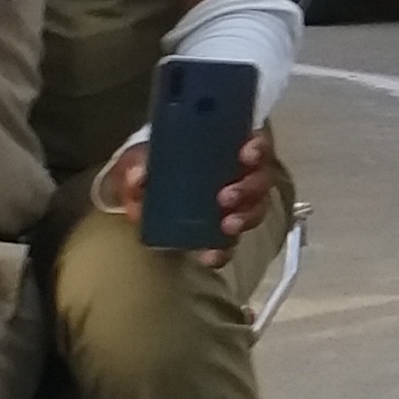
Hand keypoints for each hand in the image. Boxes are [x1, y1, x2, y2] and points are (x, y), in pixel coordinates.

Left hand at [95, 129, 278, 264]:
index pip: (256, 141)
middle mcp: (240, 174)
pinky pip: (232, 244)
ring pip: (256, 210)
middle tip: (225, 198)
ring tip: (227, 227)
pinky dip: (223, 251)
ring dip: (244, 218)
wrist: (143, 195)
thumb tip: (139, 177)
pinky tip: (209, 257)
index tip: (246, 155)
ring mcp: (237, 205)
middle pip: (261, 179)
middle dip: (248, 189)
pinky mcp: (224, 233)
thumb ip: (137, 165)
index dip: (258, 147)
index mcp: (226, 148)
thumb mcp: (140, 158)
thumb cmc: (151, 166)